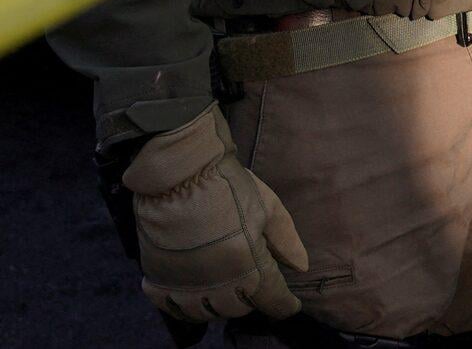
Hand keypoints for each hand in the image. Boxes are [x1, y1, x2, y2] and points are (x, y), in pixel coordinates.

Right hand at [120, 104, 307, 321]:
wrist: (178, 173)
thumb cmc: (229, 186)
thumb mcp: (268, 207)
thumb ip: (286, 241)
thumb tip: (301, 267)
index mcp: (248, 265)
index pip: (272, 300)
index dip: (284, 304)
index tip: (289, 304)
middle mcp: (216, 282)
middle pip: (238, 309)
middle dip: (251, 299)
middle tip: (253, 283)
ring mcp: (184, 283)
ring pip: (206, 312)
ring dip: (219, 304)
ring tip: (225, 287)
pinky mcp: (157, 278)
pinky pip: (171, 306)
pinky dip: (185, 305)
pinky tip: (194, 292)